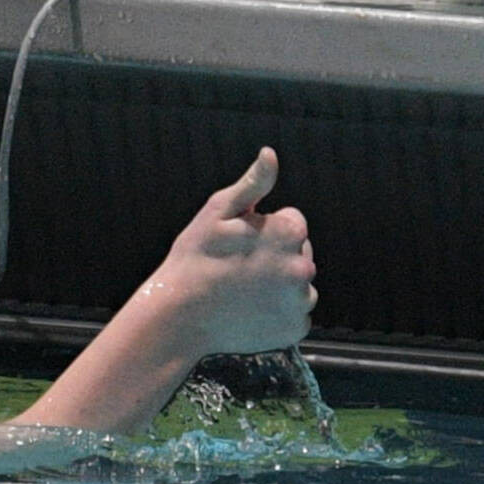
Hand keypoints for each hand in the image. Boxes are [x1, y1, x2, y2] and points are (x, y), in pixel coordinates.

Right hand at [143, 147, 316, 354]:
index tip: (240, 242)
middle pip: (298, 254)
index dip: (265, 229)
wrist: (180, 315)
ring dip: (278, 286)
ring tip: (243, 291)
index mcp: (289, 233)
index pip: (292, 223)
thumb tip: (271, 154)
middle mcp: (303, 268)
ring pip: (297, 285)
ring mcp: (300, 302)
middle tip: (239, 267)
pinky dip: (277, 314)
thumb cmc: (196, 258)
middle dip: (275, 256)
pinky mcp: (294, 329)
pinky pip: (294, 314)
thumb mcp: (218, 210)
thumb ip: (253, 183)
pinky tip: (250, 311)